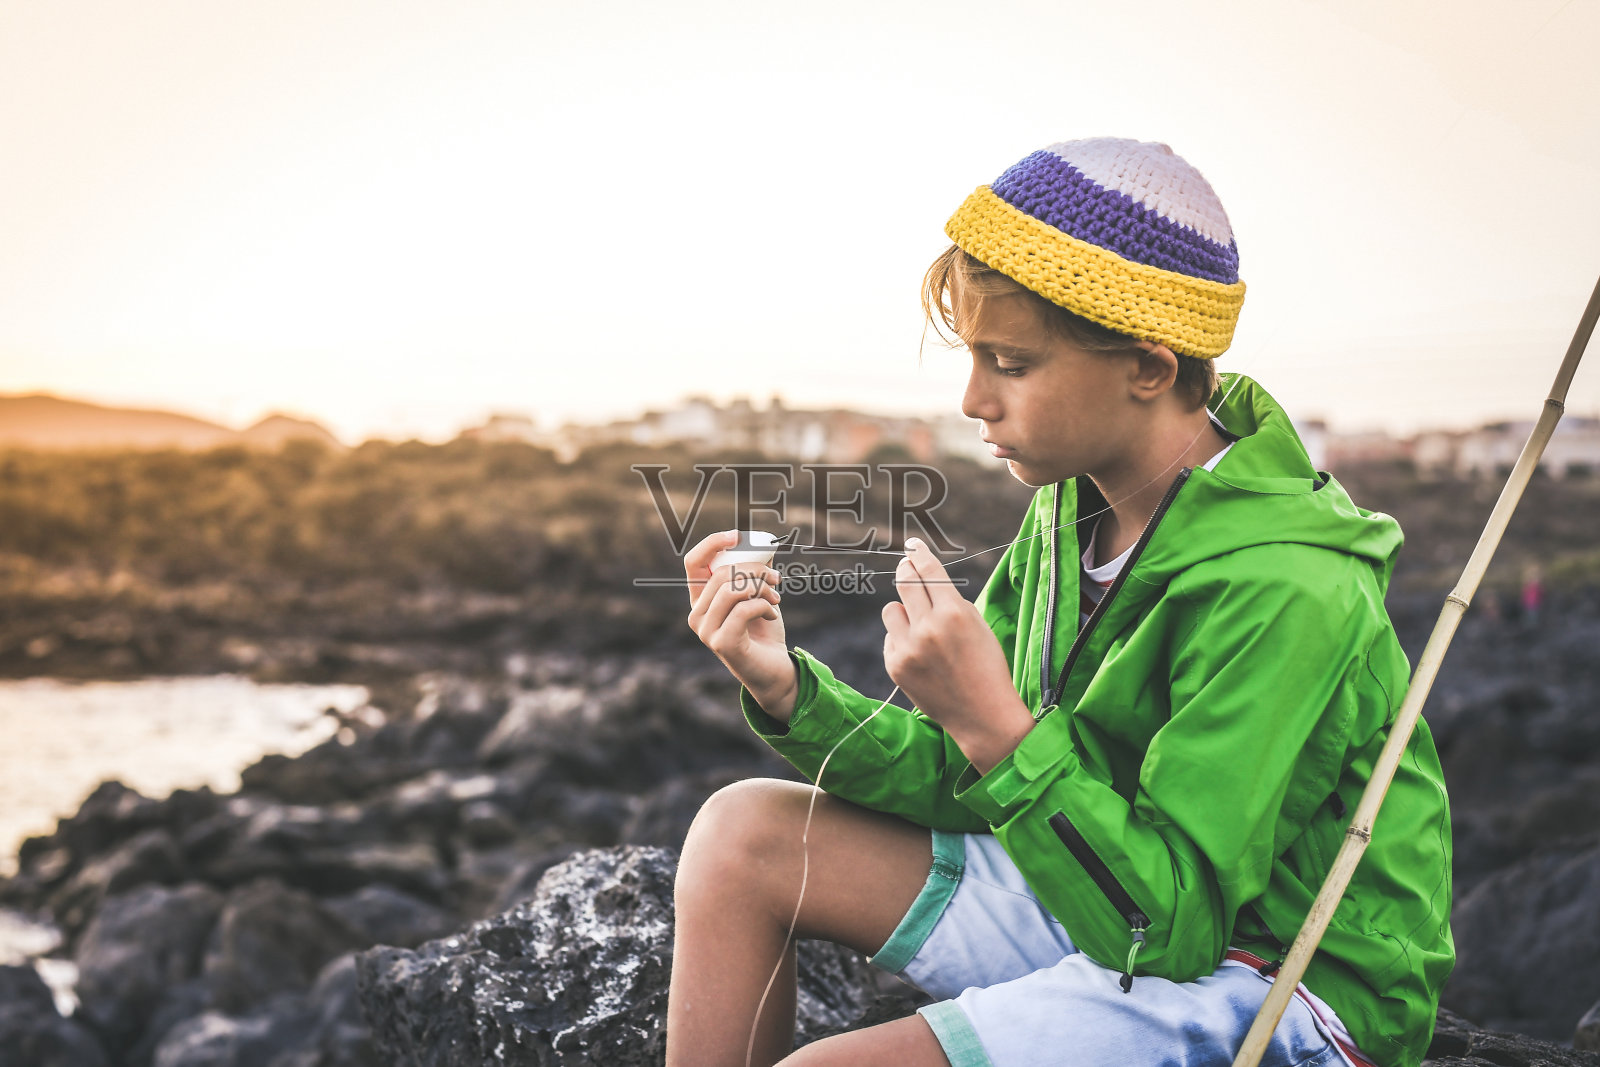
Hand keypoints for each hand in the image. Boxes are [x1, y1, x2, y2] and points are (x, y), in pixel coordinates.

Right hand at [684, 530, 797, 722]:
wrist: (774, 669)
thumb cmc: (764, 631)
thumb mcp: (759, 595)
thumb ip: (756, 572)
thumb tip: (765, 543)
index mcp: (700, 599)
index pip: (693, 562)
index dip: (712, 544)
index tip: (738, 536)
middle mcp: (696, 614)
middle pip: (721, 574)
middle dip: (755, 569)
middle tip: (776, 578)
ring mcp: (706, 630)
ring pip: (732, 590)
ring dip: (761, 587)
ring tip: (776, 596)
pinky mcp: (722, 643)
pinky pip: (743, 609)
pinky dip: (763, 605)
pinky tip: (771, 613)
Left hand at [882, 538, 1034, 772]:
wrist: (982, 714)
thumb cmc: (985, 666)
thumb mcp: (978, 625)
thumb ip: (951, 601)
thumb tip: (923, 575)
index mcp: (955, 613)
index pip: (929, 571)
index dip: (919, 554)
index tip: (912, 545)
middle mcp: (928, 628)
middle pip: (905, 583)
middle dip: (906, 571)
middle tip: (906, 567)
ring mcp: (909, 648)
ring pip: (891, 609)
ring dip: (903, 612)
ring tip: (921, 628)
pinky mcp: (895, 666)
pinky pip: (890, 637)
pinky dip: (902, 640)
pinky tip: (921, 656)